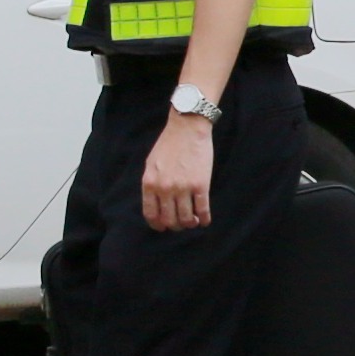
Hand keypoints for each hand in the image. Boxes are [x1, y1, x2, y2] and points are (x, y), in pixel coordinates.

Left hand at [142, 110, 216, 229]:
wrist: (187, 128)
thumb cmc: (169, 144)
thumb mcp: (151, 164)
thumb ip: (151, 184)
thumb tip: (155, 204)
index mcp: (150, 183)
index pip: (151, 214)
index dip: (157, 225)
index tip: (163, 227)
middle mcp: (165, 188)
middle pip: (169, 220)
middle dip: (175, 226)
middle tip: (180, 224)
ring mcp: (183, 188)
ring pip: (186, 218)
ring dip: (189, 224)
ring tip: (192, 221)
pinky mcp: (201, 184)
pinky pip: (202, 210)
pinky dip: (204, 219)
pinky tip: (204, 220)